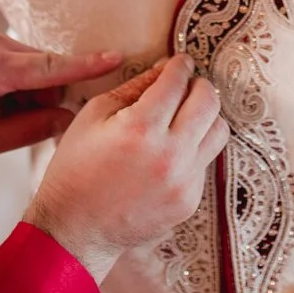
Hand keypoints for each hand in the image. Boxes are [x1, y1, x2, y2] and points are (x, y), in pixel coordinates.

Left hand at [0, 25, 121, 158]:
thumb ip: (31, 128)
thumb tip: (70, 118)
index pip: (50, 67)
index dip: (86, 66)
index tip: (116, 57)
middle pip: (43, 69)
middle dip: (42, 97)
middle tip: (13, 124)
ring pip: (30, 64)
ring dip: (26, 90)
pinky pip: (15, 57)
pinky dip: (13, 80)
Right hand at [25, 54, 228, 281]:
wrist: (74, 230)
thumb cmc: (76, 168)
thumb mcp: (93, 115)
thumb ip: (133, 87)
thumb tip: (164, 67)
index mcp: (141, 129)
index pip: (177, 81)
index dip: (180, 65)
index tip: (179, 62)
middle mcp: (169, 155)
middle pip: (209, 101)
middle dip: (198, 85)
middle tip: (185, 85)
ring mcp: (184, 182)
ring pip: (219, 131)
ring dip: (205, 116)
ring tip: (184, 117)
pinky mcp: (189, 201)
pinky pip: (205, 162)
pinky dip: (193, 149)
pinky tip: (170, 152)